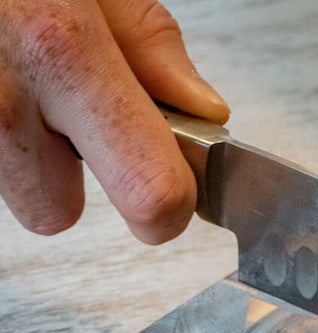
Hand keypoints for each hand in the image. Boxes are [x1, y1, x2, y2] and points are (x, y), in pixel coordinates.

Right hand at [0, 0, 227, 243]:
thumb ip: (144, 40)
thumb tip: (201, 107)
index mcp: (62, 52)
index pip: (152, 192)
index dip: (166, 207)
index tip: (166, 195)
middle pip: (52, 210)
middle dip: (62, 170)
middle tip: (55, 102)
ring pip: (1, 185)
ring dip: (11, 146)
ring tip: (7, 68)